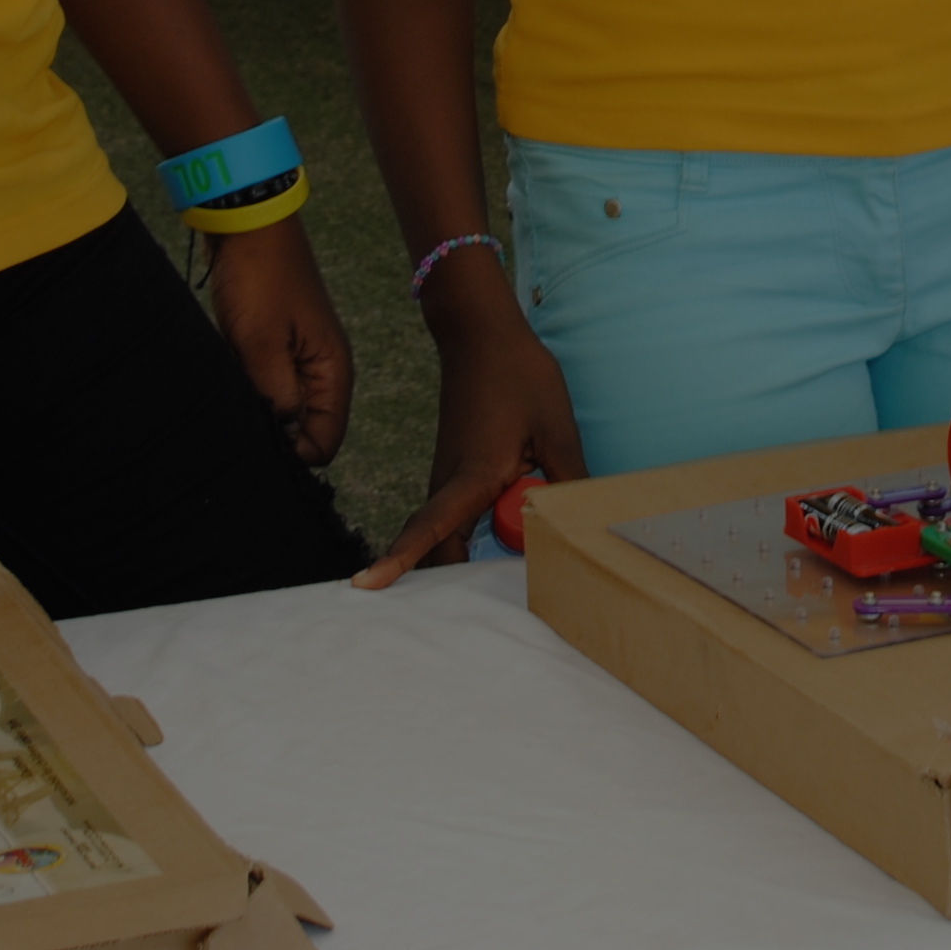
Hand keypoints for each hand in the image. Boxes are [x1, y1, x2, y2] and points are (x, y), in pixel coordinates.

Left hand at [204, 219, 353, 467]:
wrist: (247, 224)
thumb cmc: (258, 280)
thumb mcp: (262, 346)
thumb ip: (277, 399)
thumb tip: (283, 439)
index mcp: (333, 370)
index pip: (325, 442)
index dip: (293, 454)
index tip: (256, 440)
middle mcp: (323, 369)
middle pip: (305, 429)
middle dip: (274, 432)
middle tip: (238, 414)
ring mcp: (300, 356)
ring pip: (281, 407)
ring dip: (257, 406)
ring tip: (232, 387)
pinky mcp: (276, 345)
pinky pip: (266, 383)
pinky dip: (247, 385)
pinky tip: (228, 372)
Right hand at [354, 280, 585, 586]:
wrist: (482, 333)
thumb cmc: (519, 375)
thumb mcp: (557, 429)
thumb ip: (568, 482)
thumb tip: (583, 525)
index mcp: (472, 476)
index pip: (428, 530)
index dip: (399, 561)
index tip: (366, 586)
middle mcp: (448, 481)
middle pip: (437, 547)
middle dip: (451, 584)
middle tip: (482, 616)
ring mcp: (446, 474)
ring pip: (446, 531)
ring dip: (464, 558)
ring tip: (500, 586)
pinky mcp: (453, 468)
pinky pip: (455, 514)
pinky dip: (470, 533)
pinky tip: (506, 538)